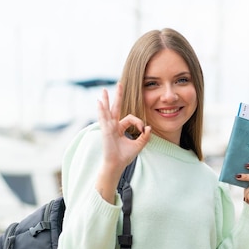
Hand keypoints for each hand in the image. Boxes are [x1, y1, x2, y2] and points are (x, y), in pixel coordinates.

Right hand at [95, 83, 150, 201]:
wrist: (117, 164)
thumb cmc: (125, 156)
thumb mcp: (138, 145)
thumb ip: (145, 136)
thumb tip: (149, 127)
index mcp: (120, 128)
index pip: (130, 118)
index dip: (139, 122)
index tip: (143, 130)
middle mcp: (113, 125)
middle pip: (116, 107)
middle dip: (118, 96)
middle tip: (119, 83)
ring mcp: (108, 127)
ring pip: (107, 110)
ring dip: (106, 100)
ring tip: (104, 90)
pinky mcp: (106, 131)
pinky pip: (103, 118)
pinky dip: (101, 110)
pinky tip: (99, 102)